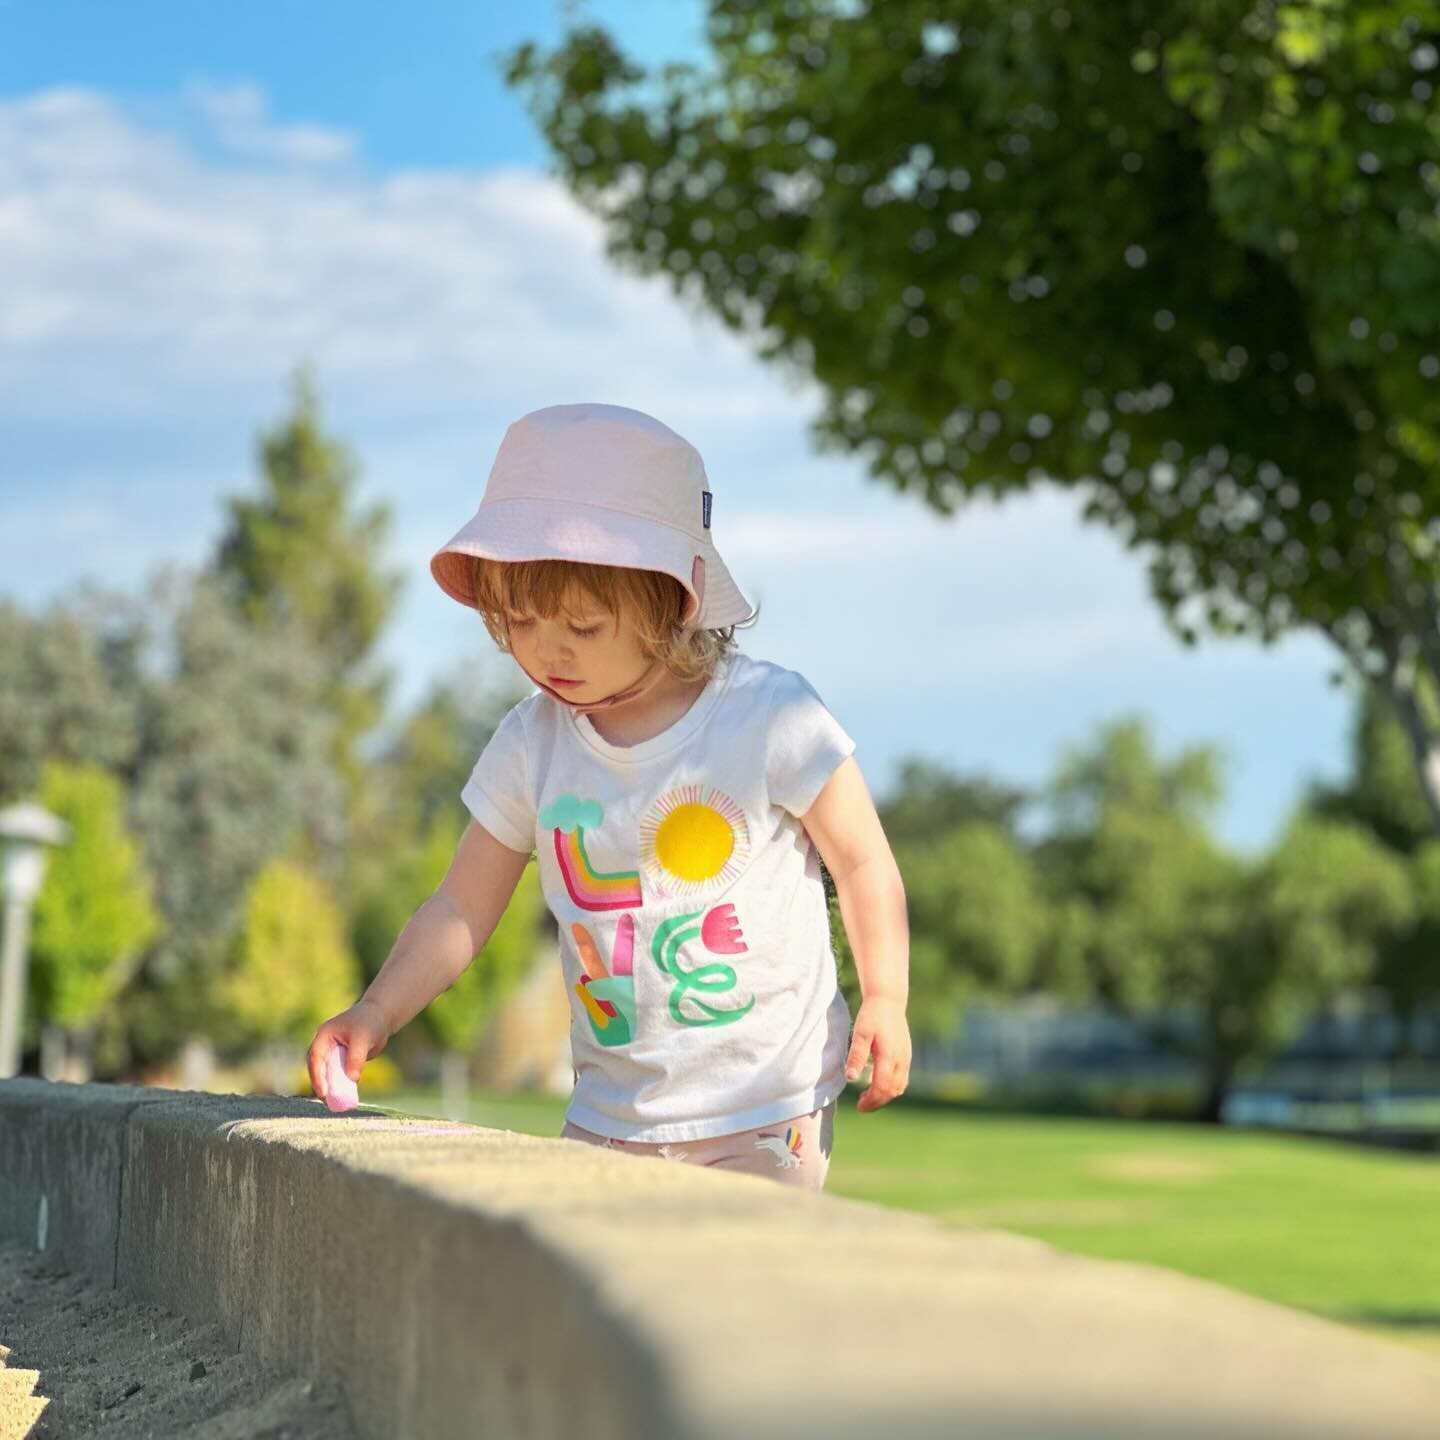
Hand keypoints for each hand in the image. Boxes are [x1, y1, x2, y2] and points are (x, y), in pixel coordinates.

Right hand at [307, 997, 390, 1102]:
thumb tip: (352, 1079)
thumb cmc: (370, 1023)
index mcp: (324, 1036)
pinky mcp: (340, 1060)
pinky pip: (337, 1074)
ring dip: (329, 1087)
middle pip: (317, 1068)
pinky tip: (344, 1097)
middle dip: (321, 1084)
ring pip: (326, 1073)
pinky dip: (339, 1085)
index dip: (318, 1075)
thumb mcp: (363, 1039)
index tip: (323, 1091)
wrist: (381, 1017)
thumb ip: (356, 1058)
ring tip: (334, 1103)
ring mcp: (332, 1052)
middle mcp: (324, 1045)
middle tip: (327, 1101)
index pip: (315, 1058)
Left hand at [845, 996, 910, 1111]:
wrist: (888, 1000)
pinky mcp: (907, 1055)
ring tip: (867, 1096)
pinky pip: (903, 1079)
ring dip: (885, 1095)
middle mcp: (901, 1060)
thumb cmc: (872, 1016)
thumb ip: (856, 1056)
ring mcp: (906, 1058)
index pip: (882, 1089)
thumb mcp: (860, 1033)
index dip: (871, 1101)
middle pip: (892, 1091)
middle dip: (877, 1102)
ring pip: (900, 1087)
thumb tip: (850, 1078)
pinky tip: (877, 1082)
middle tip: (861, 1104)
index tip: (859, 1106)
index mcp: (889, 1057)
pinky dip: (891, 1087)